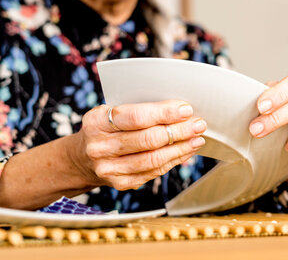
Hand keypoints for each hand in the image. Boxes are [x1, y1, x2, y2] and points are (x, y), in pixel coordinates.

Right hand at [71, 100, 206, 190]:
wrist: (83, 157)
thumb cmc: (107, 128)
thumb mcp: (113, 111)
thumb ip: (139, 109)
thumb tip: (181, 110)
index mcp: (97, 122)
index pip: (136, 117)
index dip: (165, 113)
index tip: (186, 109)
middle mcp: (100, 147)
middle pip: (148, 139)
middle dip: (179, 130)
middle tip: (198, 123)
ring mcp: (109, 169)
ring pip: (154, 158)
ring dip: (181, 147)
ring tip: (197, 138)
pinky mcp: (120, 183)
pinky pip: (154, 172)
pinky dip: (174, 160)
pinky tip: (186, 151)